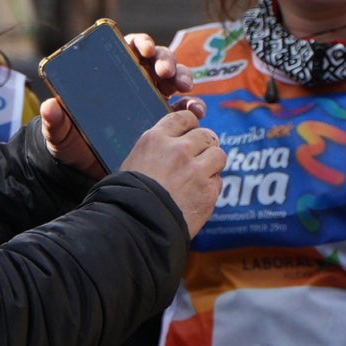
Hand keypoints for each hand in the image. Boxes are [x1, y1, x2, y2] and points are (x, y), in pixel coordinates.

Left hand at [37, 33, 192, 177]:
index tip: (144, 49)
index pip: (129, 48)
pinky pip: (186, 108)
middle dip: (166, 59)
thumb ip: (56, 122)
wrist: (88, 172)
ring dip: (184, 77)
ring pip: (176, 78)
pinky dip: (194, 106)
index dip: (140, 43)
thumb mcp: (61, 134)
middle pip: (158, 59)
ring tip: (184, 87)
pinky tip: (195, 112)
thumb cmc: (73, 144)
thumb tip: (51, 106)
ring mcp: (154, 98)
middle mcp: (137, 82)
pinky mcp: (166, 119)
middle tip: (165, 71)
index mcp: (113, 75)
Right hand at [120, 108, 224, 234]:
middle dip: (204, 146)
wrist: (134, 227)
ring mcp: (196, 170)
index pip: (184, 118)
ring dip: (212, 165)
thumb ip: (157, 151)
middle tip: (197, 159)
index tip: (192, 132)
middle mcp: (178, 150)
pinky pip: (218, 182)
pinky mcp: (208, 191)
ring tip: (199, 178)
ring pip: (218, 155)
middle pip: (206, 135)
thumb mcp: (133, 164)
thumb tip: (174, 144)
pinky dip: (211, 188)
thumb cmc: (126, 198)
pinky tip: (196, 197)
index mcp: (155, 140)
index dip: (191, 125)